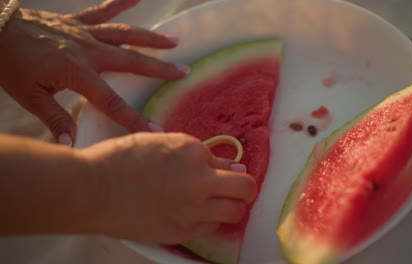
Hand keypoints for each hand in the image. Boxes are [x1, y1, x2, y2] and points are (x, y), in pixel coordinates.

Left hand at [0, 0, 187, 144]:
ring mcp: (85, 33)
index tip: (157, 130)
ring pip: (125, 34)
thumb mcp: (30, 96)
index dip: (135, 119)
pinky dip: (121, 2)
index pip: (113, 102)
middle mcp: (90, 51)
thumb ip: (55, 119)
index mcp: (79, 73)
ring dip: (151, 38)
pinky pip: (103, 10)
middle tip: (183, 71)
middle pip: (132, 61)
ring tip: (174, 41)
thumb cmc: (9, 64)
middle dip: (160, 68)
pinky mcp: (78, 22)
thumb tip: (71, 148)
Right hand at [79, 132, 256, 243]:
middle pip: (246, 189)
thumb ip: (192, 153)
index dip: (222, 169)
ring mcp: (193, 208)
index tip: (216, 173)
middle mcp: (200, 180)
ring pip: (236, 212)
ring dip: (231, 208)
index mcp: (193, 151)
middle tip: (236, 191)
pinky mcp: (182, 231)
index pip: (227, 163)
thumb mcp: (159, 142)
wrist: (92, 189)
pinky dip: (209, 223)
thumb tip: (226, 165)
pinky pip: (211, 229)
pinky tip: (194, 216)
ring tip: (217, 205)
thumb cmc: (119, 160)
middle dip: (245, 189)